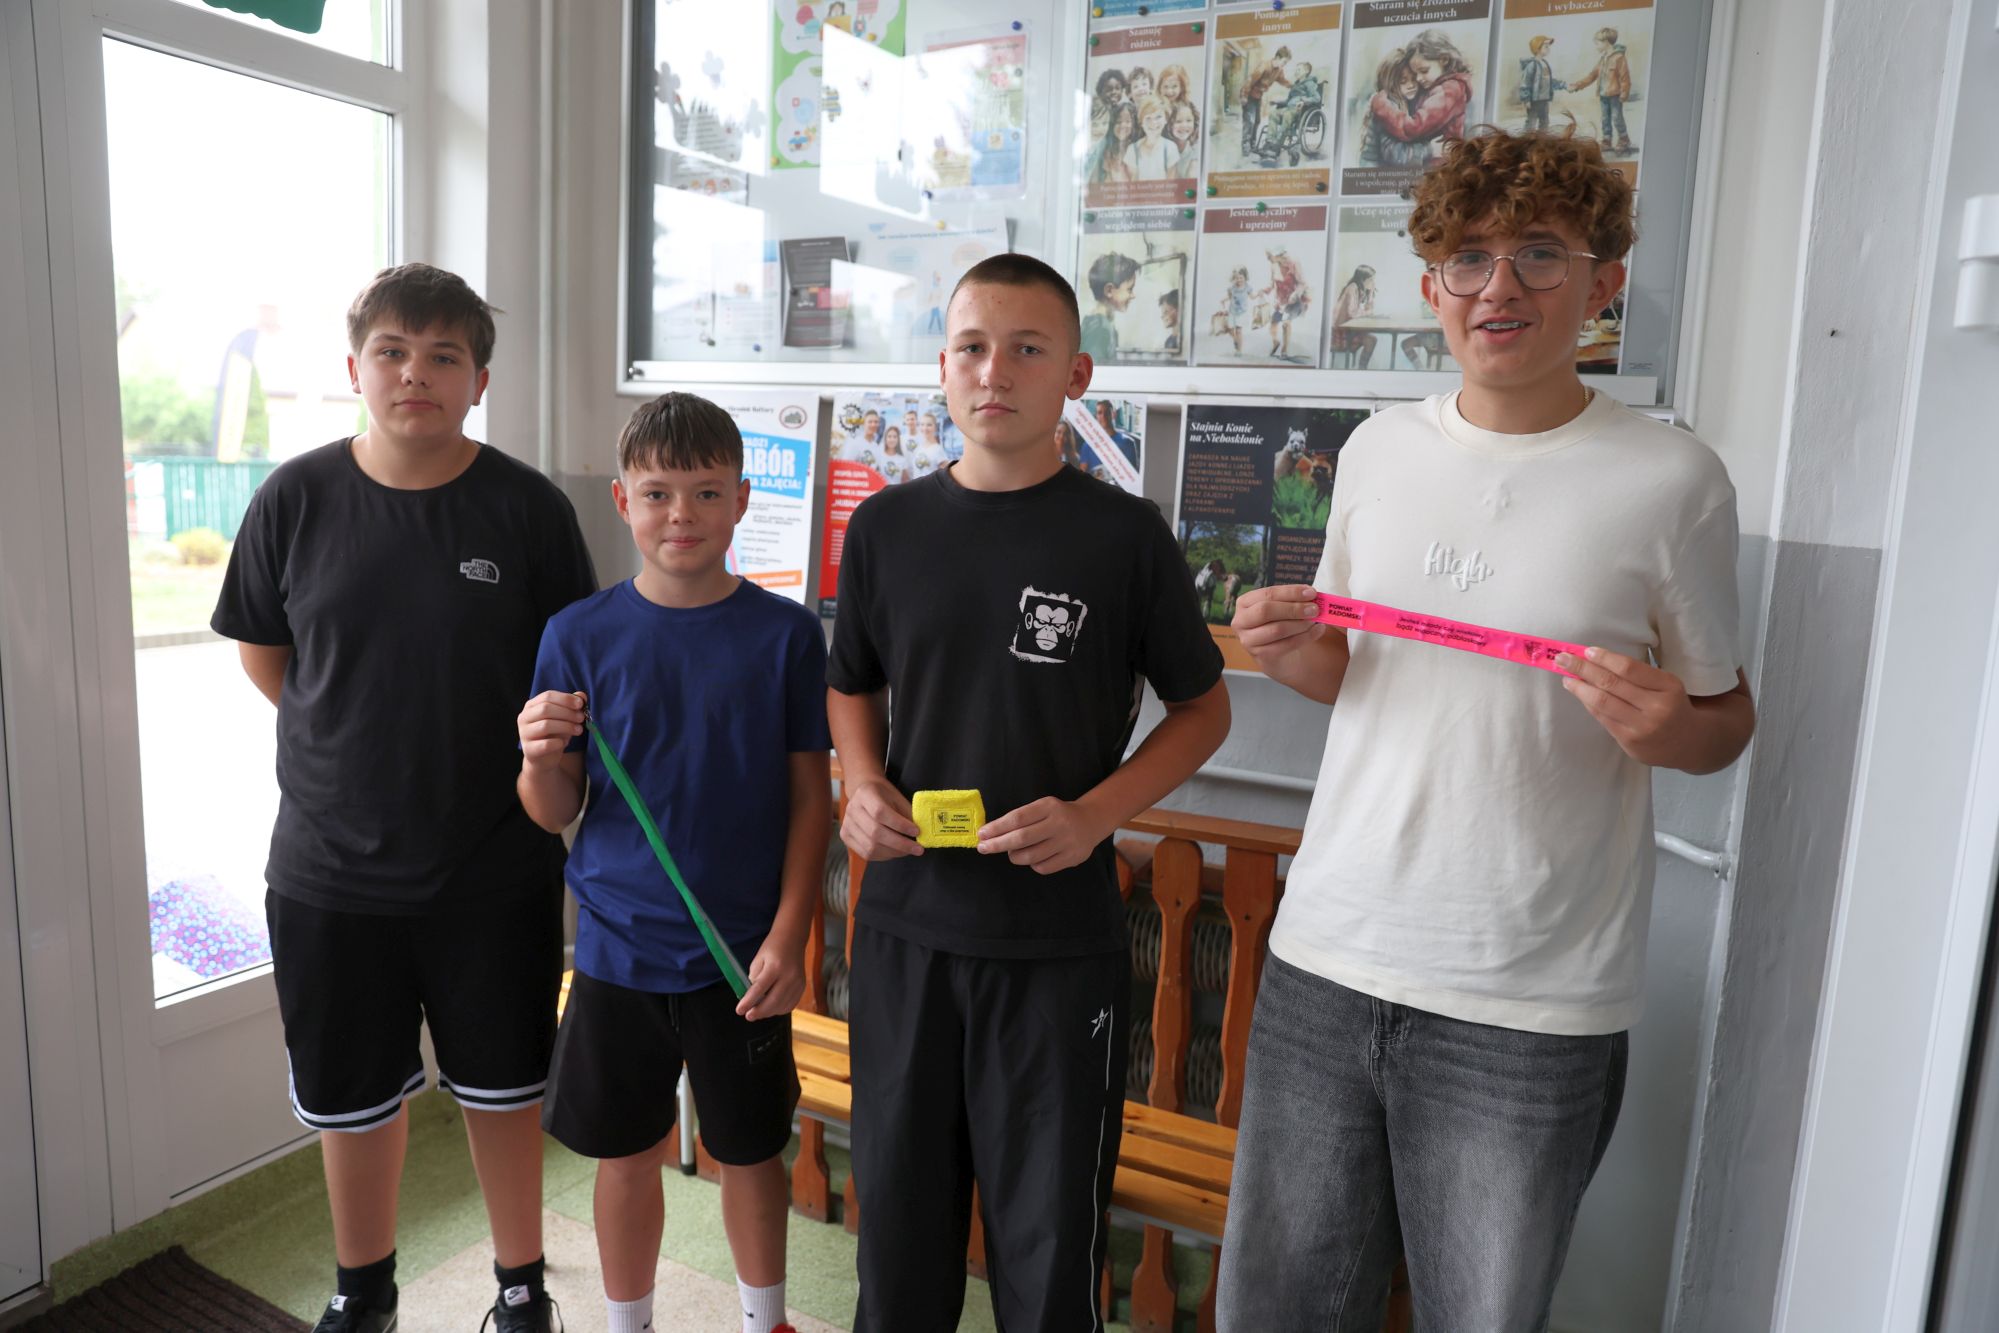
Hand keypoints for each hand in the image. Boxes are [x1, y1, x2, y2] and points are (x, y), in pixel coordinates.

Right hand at [518, 690, 586, 765]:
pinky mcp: (529, 750)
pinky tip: (564, 743)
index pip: (547, 696)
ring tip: (578, 730)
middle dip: (567, 712)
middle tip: (581, 718)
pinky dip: (558, 742)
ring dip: (566, 726)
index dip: (565, 698)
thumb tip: (582, 696)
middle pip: (545, 709)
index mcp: (532, 706)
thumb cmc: (554, 734)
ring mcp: (524, 734)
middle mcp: (524, 717)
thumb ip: (571, 706)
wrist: (544, 758)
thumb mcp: (564, 718)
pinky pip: (545, 744)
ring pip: (545, 725)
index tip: (580, 704)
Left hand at [736, 930, 805, 1019]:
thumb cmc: (772, 948)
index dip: (748, 1002)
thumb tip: (751, 999)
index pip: (759, 988)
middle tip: (748, 1016)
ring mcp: (798, 982)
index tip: (739, 1010)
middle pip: (773, 1001)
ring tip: (758, 1012)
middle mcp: (789, 976)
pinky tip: (771, 1008)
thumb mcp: (758, 960)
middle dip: (759, 1012)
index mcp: (775, 966)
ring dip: (768, 1012)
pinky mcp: (802, 987)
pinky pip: (790, 1005)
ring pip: (782, 1006)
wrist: (792, 939)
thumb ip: (754, 979)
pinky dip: (779, 1010)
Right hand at [839, 776, 923, 860]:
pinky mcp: (845, 836)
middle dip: (900, 844)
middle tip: (918, 849)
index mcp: (865, 794)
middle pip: (875, 832)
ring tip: (908, 851)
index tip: (917, 831)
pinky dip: (884, 856)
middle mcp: (852, 809)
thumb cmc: (884, 795)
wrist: (864, 793)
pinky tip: (895, 852)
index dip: (900, 825)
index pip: (880, 812)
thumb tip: (922, 833)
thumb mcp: (898, 798)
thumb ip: (908, 814)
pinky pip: (866, 853)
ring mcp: (846, 824)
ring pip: (870, 846)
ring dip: (893, 852)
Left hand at [977, 796, 1111, 874]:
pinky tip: (1033, 858)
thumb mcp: (1043, 807)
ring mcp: (1067, 842)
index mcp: (1049, 806)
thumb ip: (1022, 818)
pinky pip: (1042, 867)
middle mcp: (1059, 823)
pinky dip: (1032, 864)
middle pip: (1022, 838)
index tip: (982, 834)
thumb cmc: (1058, 814)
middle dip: (998, 844)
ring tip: (1012, 853)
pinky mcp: (1072, 858)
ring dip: (1014, 856)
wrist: (1091, 821)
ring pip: (1031, 856)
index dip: (997, 828)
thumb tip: (991, 834)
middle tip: (984, 848)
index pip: (1017, 818)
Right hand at [1231, 585, 1327, 663]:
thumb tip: (1312, 595)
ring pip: (1277, 629)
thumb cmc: (1278, 623)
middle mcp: (1241, 621)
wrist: (1277, 652)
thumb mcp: (1282, 608)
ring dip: (1301, 624)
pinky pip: (1286, 645)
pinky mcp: (1260, 656)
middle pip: (1266, 611)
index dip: (1290, 592)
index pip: (1268, 594)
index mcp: (1244, 603)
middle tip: (1315, 609)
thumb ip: (1293, 600)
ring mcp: (1248, 640)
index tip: (1311, 592)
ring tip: (1316, 621)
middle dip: (1293, 609)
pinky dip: (1306, 637)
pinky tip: (1318, 631)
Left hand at [1556, 647, 1695, 765]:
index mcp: (1668, 687)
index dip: (1605, 658)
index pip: (1630, 669)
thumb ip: (1639, 674)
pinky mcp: (1630, 742)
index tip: (1587, 650)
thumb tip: (1597, 658)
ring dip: (1579, 688)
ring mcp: (1642, 727)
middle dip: (1583, 668)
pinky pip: (1603, 718)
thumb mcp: (1667, 685)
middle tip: (1563, 658)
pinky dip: (1588, 703)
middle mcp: (1656, 707)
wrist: (1688, 743)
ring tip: (1566, 677)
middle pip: (1611, 684)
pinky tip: (1580, 694)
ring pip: (1602, 702)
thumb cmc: (1672, 705)